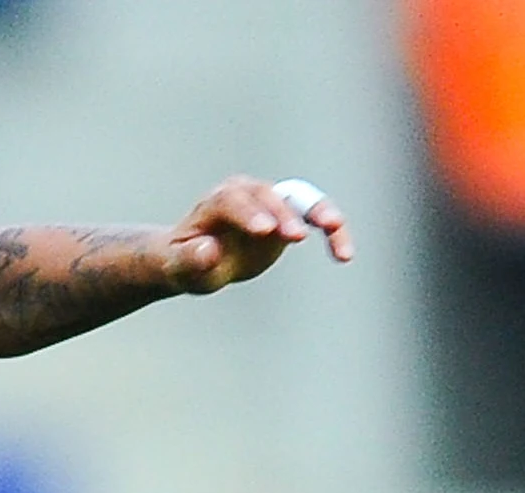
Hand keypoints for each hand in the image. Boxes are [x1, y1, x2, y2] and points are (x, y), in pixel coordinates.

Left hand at [164, 176, 352, 291]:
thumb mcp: (180, 266)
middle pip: (270, 195)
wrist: (196, 258)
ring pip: (301, 199)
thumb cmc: (185, 262)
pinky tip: (344, 255)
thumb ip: (190, 259)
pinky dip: (333, 231)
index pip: (233, 200)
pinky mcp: (289, 217)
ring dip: (321, 212)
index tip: (264, 232)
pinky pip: (316, 217)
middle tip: (296, 237)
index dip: (249, 213)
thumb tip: (209, 250)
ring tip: (336, 230)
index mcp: (217, 202)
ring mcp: (271, 203)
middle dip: (284, 214)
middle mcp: (247, 194)